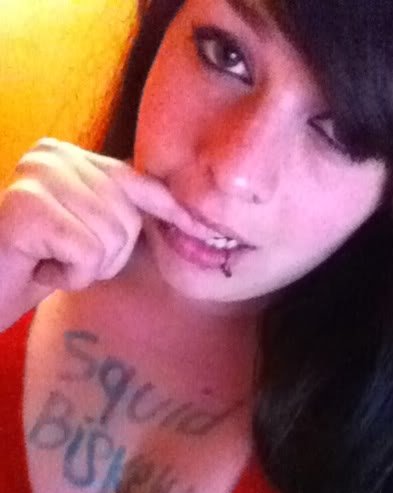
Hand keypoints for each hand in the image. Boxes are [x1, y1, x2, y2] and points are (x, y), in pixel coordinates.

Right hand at [0, 138, 181, 329]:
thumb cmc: (40, 262)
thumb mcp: (89, 231)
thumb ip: (122, 211)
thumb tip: (186, 215)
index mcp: (73, 156)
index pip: (140, 182)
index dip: (173, 211)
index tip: (204, 230)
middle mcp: (54, 155)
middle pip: (129, 218)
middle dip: (108, 256)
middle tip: (68, 260)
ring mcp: (38, 176)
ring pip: (111, 237)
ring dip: (87, 269)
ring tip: (53, 263)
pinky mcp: (26, 206)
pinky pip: (87, 252)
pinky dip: (71, 276)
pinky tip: (42, 269)